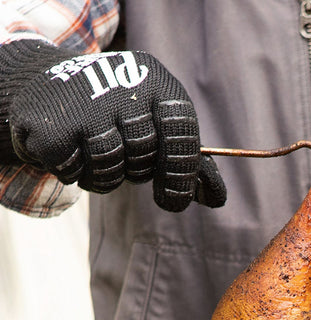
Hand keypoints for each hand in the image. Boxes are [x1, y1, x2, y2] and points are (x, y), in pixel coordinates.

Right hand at [0, 40, 225, 211]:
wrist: (47, 88)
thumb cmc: (116, 118)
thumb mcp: (155, 129)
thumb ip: (187, 162)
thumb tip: (218, 200)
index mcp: (157, 82)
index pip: (181, 131)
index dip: (180, 170)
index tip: (173, 200)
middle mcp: (124, 84)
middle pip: (144, 154)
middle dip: (136, 169)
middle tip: (123, 157)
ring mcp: (87, 101)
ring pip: (111, 165)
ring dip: (104, 175)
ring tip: (95, 154)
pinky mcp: (55, 123)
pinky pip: (77, 170)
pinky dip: (75, 172)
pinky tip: (70, 150)